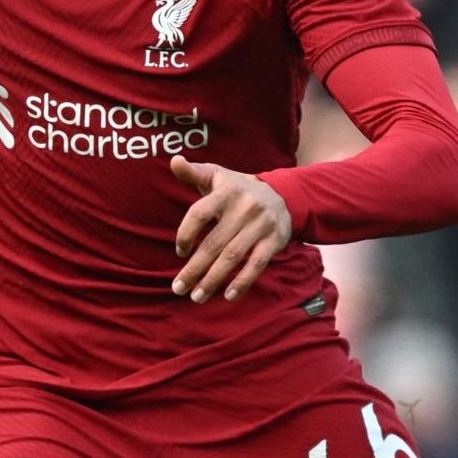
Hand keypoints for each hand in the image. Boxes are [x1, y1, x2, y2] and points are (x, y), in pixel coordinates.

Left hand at [170, 156, 291, 302]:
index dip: (186, 233)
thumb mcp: (217, 176)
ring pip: (233, 257)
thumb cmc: (237, 189)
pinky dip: (242, 282)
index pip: (200, 213)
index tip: (180, 252)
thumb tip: (174, 160)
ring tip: (197, 296)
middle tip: (178, 288)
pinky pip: (257, 264)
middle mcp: (243, 209)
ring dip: (213, 280)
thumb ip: (193, 172)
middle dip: (194, 268)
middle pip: (214, 243)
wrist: (284, 194)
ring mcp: (260, 226)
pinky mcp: (274, 241)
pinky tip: (228, 296)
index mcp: (225, 193)